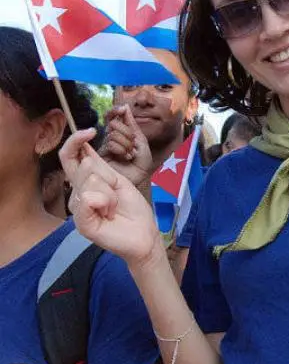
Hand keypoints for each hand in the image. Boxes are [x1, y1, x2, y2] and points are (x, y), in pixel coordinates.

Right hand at [60, 129, 163, 268]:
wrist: (143, 232)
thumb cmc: (132, 208)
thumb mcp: (119, 180)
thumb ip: (99, 166)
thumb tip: (83, 146)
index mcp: (86, 181)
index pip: (70, 156)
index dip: (76, 141)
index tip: (90, 131)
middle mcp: (77, 193)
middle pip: (83, 167)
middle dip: (108, 176)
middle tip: (116, 194)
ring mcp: (78, 208)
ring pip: (90, 182)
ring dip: (111, 193)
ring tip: (114, 208)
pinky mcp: (81, 222)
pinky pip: (88, 199)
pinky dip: (105, 203)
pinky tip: (109, 215)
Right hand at [100, 105, 153, 188]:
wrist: (139, 180)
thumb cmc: (140, 163)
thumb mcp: (140, 141)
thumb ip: (131, 124)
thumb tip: (125, 106)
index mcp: (119, 133)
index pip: (112, 117)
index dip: (115, 111)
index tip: (122, 109)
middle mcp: (109, 138)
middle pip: (113, 124)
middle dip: (127, 132)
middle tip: (134, 144)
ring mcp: (103, 147)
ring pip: (112, 134)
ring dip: (126, 144)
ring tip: (131, 154)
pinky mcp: (99, 157)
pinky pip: (109, 144)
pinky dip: (121, 149)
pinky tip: (126, 157)